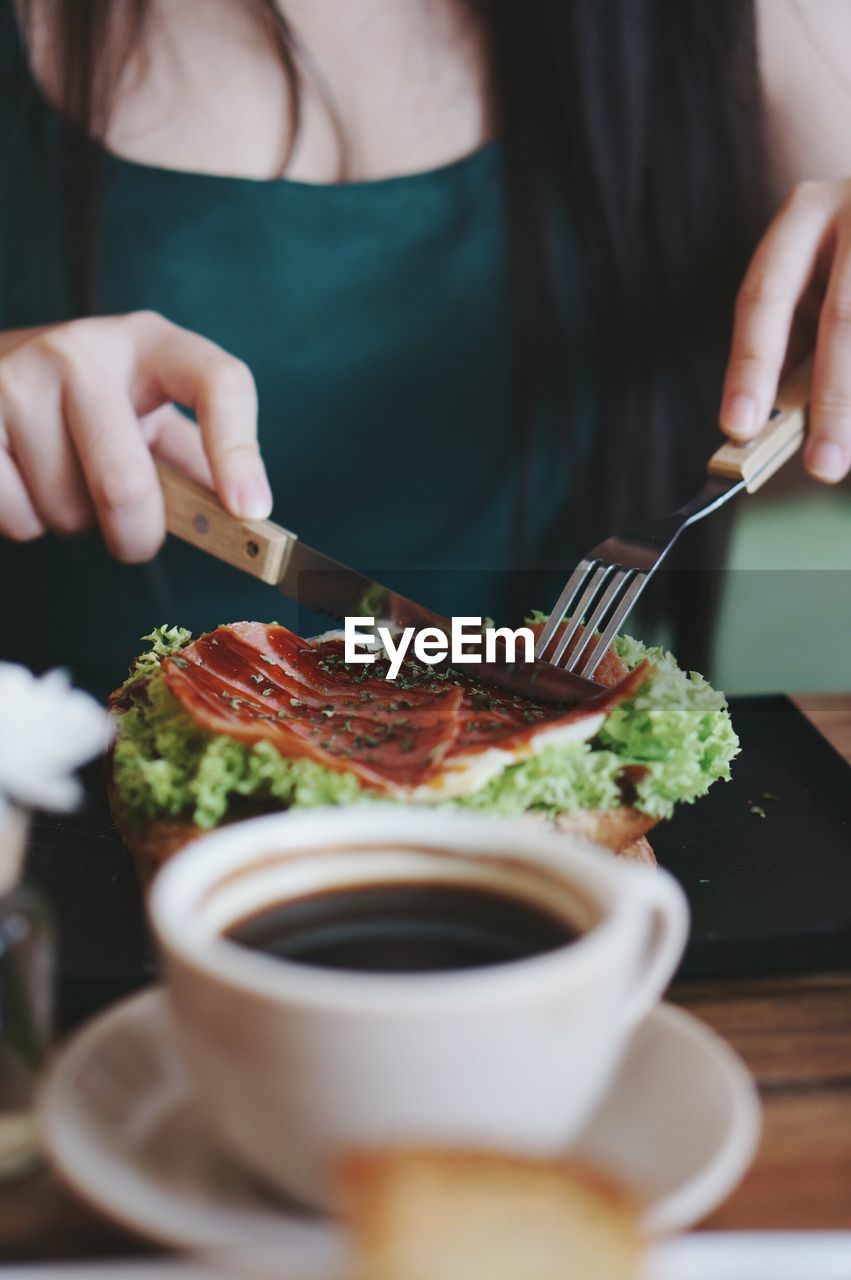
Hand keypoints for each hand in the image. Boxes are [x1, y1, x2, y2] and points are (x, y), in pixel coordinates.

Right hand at [0, 311, 271, 559]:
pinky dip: (26, 523)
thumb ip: (196, 462)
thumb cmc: (92, 407)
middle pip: (126, 486)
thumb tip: (247, 521)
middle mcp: (83, 350)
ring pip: (66, 510)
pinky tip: (23, 481)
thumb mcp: (149, 411)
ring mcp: (17, 378)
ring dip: (74, 523)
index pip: (218, 382)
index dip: (238, 452)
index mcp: (150, 343)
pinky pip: (16, 516)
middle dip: (137, 538)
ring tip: (62, 478)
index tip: (249, 512)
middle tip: (134, 538)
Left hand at [720, 179, 850, 482]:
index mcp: (803, 216)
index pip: (763, 297)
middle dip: (833, 400)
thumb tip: (771, 427)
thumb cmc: (842, 266)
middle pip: (844, 317)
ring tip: (848, 453)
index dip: (750, 367)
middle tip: (822, 467)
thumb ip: (794, 348)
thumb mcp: (811, 286)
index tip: (738, 428)